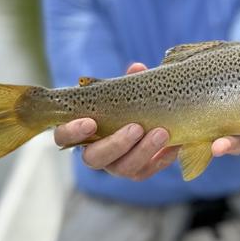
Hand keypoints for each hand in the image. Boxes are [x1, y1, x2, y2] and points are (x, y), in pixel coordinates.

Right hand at [53, 63, 178, 180]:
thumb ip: (127, 83)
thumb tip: (137, 68)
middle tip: (136, 127)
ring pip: (124, 168)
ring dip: (143, 151)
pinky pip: (147, 171)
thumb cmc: (122, 103)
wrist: (143, 120)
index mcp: (81, 132)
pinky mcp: (137, 172)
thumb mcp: (122, 92)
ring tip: (162, 133)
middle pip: (96, 158)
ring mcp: (115, 166)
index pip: (64, 136)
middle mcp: (95, 153)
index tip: (90, 122)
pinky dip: (161, 159)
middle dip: (116, 144)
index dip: (73, 132)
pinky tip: (175, 145)